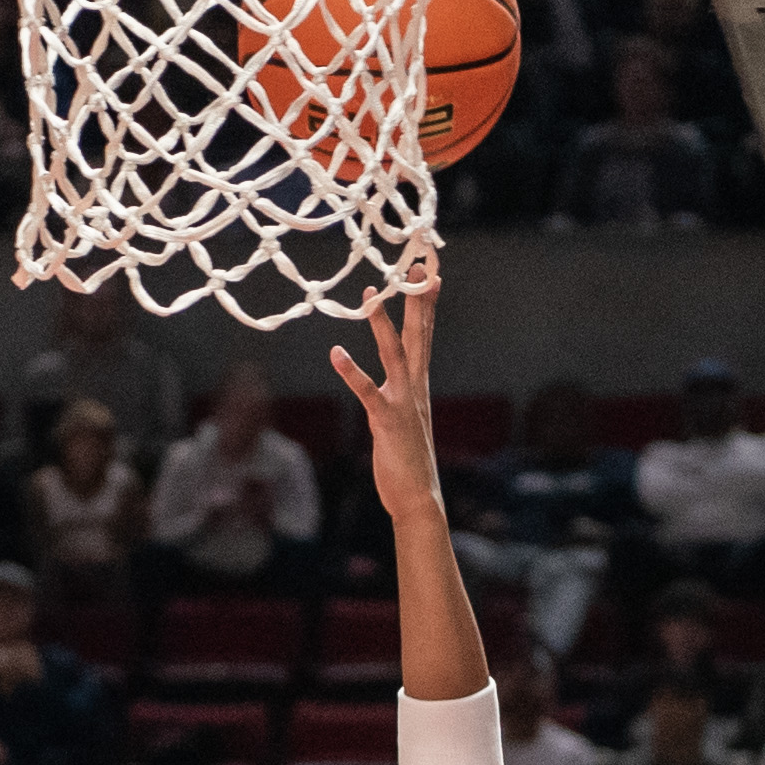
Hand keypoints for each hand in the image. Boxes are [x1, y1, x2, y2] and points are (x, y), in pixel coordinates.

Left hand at [325, 248, 445, 518]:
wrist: (419, 497)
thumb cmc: (409, 461)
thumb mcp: (406, 420)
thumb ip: (400, 398)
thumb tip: (393, 386)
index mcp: (420, 386)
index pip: (425, 337)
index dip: (426, 305)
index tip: (428, 275)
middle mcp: (416, 388)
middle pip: (418, 335)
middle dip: (416, 299)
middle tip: (416, 267)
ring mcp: (403, 403)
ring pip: (394, 354)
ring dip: (382, 323)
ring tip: (370, 294)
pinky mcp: (387, 421)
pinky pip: (368, 391)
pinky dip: (352, 371)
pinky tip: (336, 353)